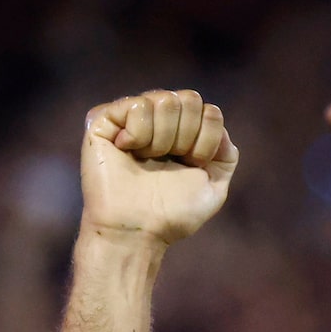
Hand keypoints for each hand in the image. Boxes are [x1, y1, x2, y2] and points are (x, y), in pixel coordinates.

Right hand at [79, 90, 236, 245]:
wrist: (137, 232)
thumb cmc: (171, 216)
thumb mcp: (213, 189)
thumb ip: (226, 154)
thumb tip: (213, 116)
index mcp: (184, 132)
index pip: (210, 112)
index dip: (205, 143)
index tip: (190, 166)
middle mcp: (158, 120)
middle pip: (189, 99)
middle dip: (185, 138)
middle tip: (166, 163)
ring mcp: (131, 118)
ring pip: (165, 100)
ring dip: (161, 139)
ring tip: (144, 160)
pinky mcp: (104, 120)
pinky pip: (136, 104)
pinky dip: (138, 134)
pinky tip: (126, 151)